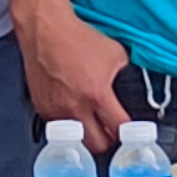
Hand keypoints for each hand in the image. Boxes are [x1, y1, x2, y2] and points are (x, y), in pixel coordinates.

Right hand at [18, 10, 132, 150]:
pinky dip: (69, 125)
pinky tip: (74, 111)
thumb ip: (125, 75)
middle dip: (108, 141)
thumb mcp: (115, 53)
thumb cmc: (76, 38)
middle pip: (97, 146)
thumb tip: (133, 87)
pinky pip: (59, 128)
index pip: (119, 129)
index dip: (129, 133)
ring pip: (76, 141)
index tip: (132, 133)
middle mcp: (75, 107)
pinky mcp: (42, 108)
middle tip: (112, 132)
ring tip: (93, 125)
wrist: (45, 30)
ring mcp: (56, 110)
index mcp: (97, 94)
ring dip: (87, 136)